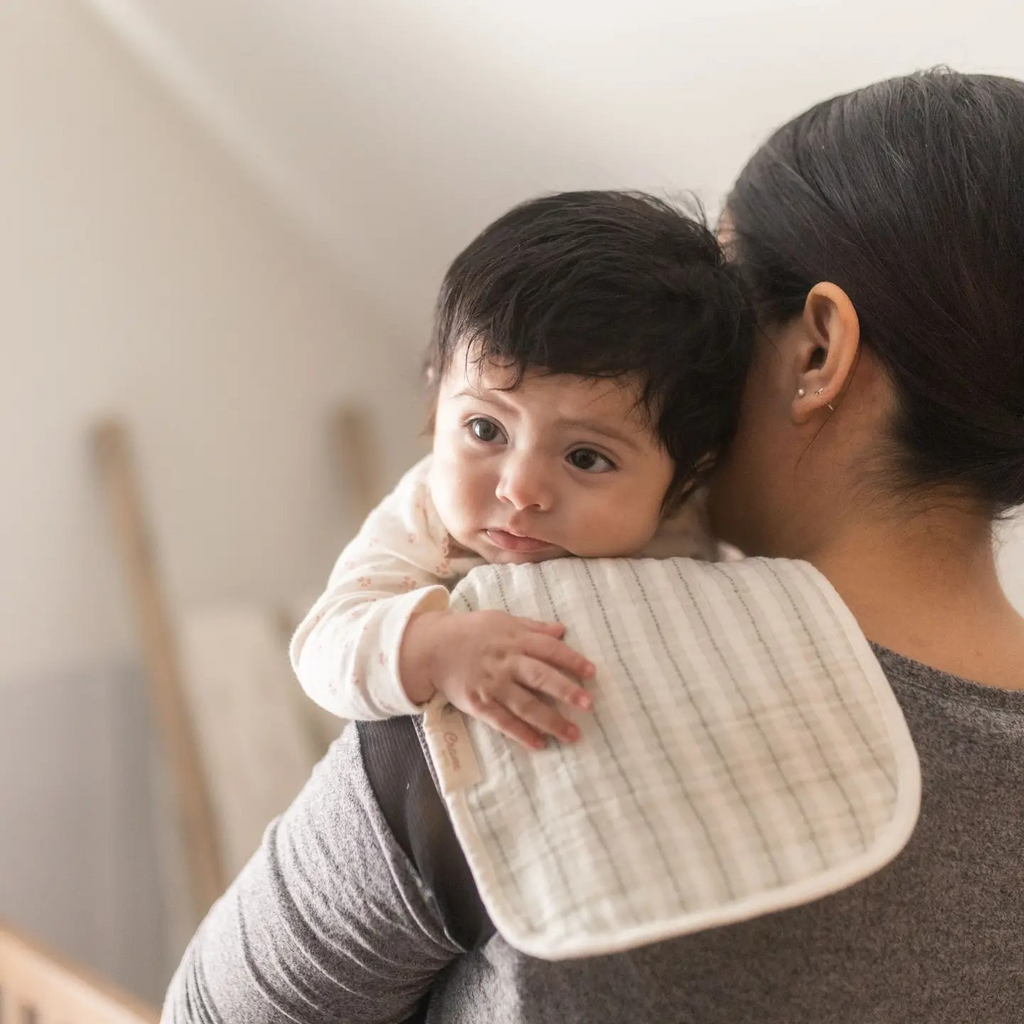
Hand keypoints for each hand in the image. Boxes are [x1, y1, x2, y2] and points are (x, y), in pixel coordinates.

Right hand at [399, 610, 593, 748]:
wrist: (432, 647)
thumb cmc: (472, 631)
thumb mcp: (502, 620)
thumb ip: (533, 627)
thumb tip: (562, 630)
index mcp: (514, 639)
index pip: (548, 649)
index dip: (571, 660)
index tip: (592, 672)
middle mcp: (505, 662)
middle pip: (540, 677)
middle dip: (565, 690)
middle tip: (588, 704)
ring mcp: (492, 685)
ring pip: (525, 705)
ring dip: (550, 721)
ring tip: (573, 734)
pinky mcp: (479, 704)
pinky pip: (503, 722)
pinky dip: (522, 734)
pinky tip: (540, 744)